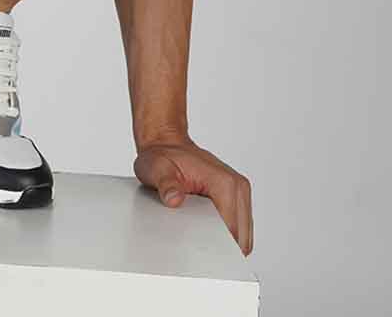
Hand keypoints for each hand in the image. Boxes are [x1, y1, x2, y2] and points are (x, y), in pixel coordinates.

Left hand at [133, 134, 253, 255]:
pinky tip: (206, 233)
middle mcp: (237, 186)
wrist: (166, 143)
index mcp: (225, 182)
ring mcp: (239, 192)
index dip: (219, 249)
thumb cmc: (161, 156)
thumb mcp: (156, 169)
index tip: (202, 256)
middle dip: (223, 249)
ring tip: (201, 240)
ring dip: (226, 242)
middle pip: (241, 237)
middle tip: (198, 252)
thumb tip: (174, 199)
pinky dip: (225, 234)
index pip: (233, 231)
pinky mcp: (236, 197)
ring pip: (243, 234)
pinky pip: (238, 226)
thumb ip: (166, 185)